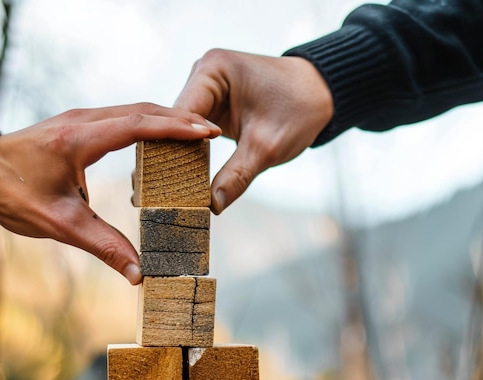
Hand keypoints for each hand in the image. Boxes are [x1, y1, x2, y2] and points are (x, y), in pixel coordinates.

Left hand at [0, 103, 219, 284]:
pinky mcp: (75, 126)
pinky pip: (119, 118)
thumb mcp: (61, 224)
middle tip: (211, 131)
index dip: (177, 129)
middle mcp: (82, 121)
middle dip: (180, 119)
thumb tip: (139, 274)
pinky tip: (157, 136)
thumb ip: (104, 246)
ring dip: (164, 119)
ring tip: (194, 132)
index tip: (207, 132)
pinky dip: (145, 123)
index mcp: (81, 138)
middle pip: (142, 110)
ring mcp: (78, 120)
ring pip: (131, 110)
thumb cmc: (12, 195)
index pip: (140, 125)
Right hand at [175, 49, 332, 213]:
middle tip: (163, 192)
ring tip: (167, 189)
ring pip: (179, 131)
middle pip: (174, 123)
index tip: (165, 183)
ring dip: (177, 157)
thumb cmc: (298, 111)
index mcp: (212, 70)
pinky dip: (188, 155)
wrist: (319, 96)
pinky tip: (181, 179)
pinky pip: (190, 134)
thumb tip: (211, 206)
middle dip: (171, 156)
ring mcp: (204, 89)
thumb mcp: (266, 147)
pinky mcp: (209, 105)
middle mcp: (202, 74)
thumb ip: (236, 176)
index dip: (171, 149)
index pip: (179, 115)